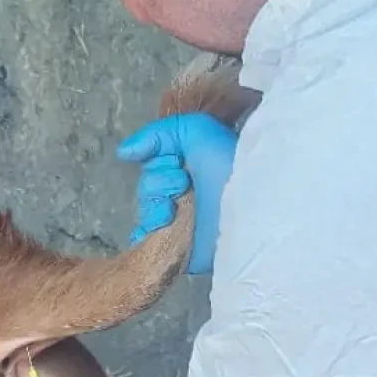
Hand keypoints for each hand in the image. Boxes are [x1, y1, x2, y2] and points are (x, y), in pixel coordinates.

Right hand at [119, 112, 238, 274]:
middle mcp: (182, 193)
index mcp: (186, 167)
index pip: (152, 164)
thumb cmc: (229, 162)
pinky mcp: (179, 247)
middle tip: (184, 184)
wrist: (252, 202)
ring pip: (146, 211)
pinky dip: (146, 232)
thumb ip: (156, 135)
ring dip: (155, 205)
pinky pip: (147, 240)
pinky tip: (160, 225)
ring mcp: (181, 221)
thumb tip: (124, 154)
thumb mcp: (195, 129)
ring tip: (177, 207)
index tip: (178, 161)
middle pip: (146, 187)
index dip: (159, 161)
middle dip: (159, 182)